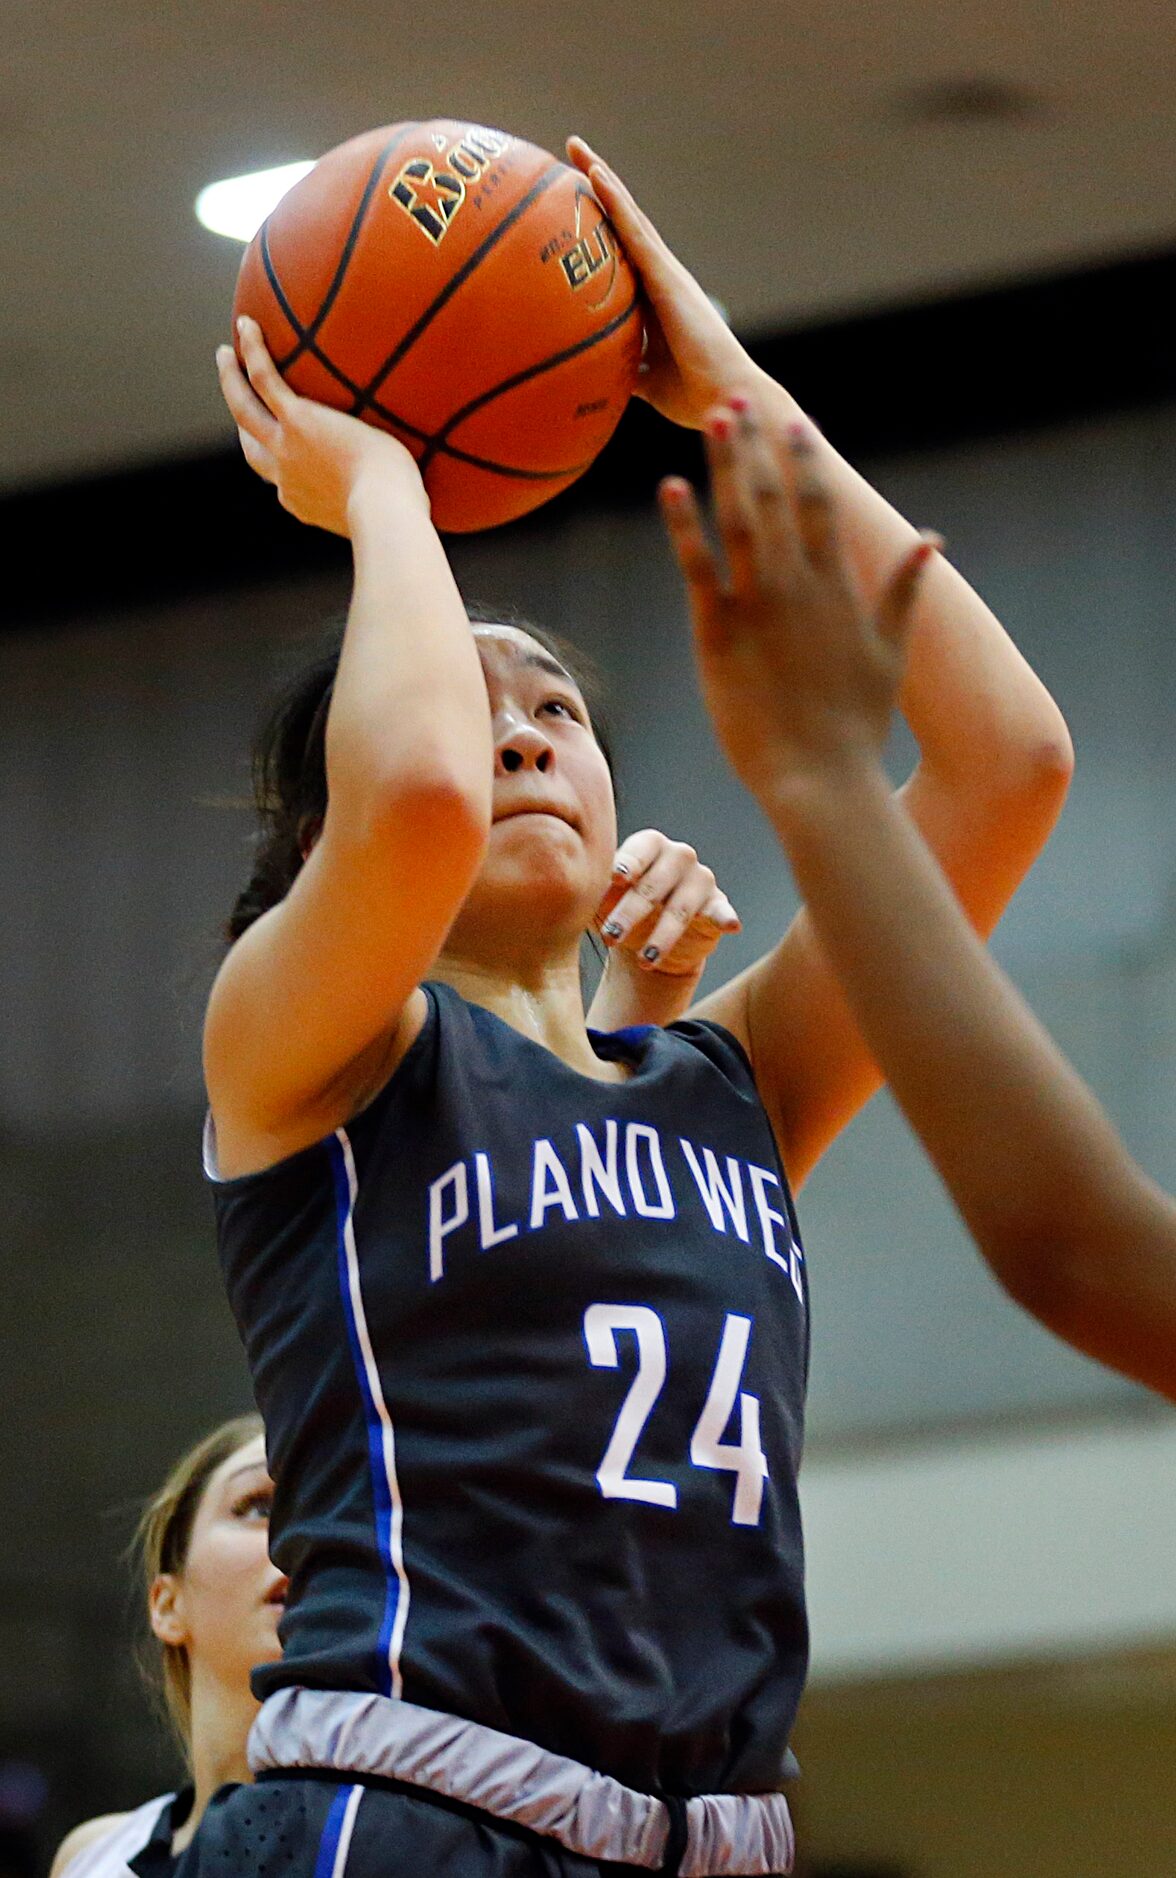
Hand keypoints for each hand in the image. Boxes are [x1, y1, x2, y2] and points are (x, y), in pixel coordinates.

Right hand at [216, 317, 427, 535]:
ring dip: (231, 379)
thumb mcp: (391, 509)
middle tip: (236, 394)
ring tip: (225, 353)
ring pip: (244, 408)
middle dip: (241, 420)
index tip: (284, 449)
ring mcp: (286, 447)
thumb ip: (394, 497)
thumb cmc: (401, 516)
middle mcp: (285, 476)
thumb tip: (424, 495)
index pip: (282, 481)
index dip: (279, 463)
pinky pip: (265, 378)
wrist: (386, 512)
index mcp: (303, 501)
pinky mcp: (298, 420)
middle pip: (251, 444)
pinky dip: (253, 352)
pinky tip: (248, 325)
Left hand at [566, 137, 758, 429]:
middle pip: (625, 220)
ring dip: (602, 179)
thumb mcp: (645, 380)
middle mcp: (662, 276)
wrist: (724, 399)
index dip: (602, 220)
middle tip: (570, 153)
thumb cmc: (693, 395)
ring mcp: (666, 273)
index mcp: (656, 298)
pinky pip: (634, 232)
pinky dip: (614, 203)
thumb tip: (596, 376)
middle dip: (599, 186)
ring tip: (575, 148)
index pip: (623, 250)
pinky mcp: (667, 277)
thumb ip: (625, 368)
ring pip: (628, 215)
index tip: (574, 196)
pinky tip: (594, 177)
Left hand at [594, 828, 740, 975]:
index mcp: (648, 845)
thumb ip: (594, 890)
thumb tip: (575, 891)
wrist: (647, 937)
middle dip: (630, 912)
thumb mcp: (602, 899)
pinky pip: (721, 911)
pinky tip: (731, 925)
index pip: (639, 850)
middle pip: (653, 885)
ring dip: (661, 936)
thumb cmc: (618, 907)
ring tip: (644, 960)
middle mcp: (678, 856)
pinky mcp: (717, 905)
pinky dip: (725, 917)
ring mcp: (700, 880)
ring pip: (680, 908)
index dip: (627, 863)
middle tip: (610, 936)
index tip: (615, 878)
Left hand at [660, 393, 938, 807]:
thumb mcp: (891, 653)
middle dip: (755, 446)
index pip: (822, 507)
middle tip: (736, 398)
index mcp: (838, 589)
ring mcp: (759, 607)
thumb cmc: (856, 727)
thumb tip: (933, 543)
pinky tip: (672, 486)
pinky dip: (685, 525)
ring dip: (725, 466)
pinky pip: (698, 567)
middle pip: (776, 499)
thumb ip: (905, 591)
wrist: (822, 780)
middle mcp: (799, 587)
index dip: (805, 460)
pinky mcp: (719, 633)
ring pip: (740, 519)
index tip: (792, 422)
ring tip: (711, 420)